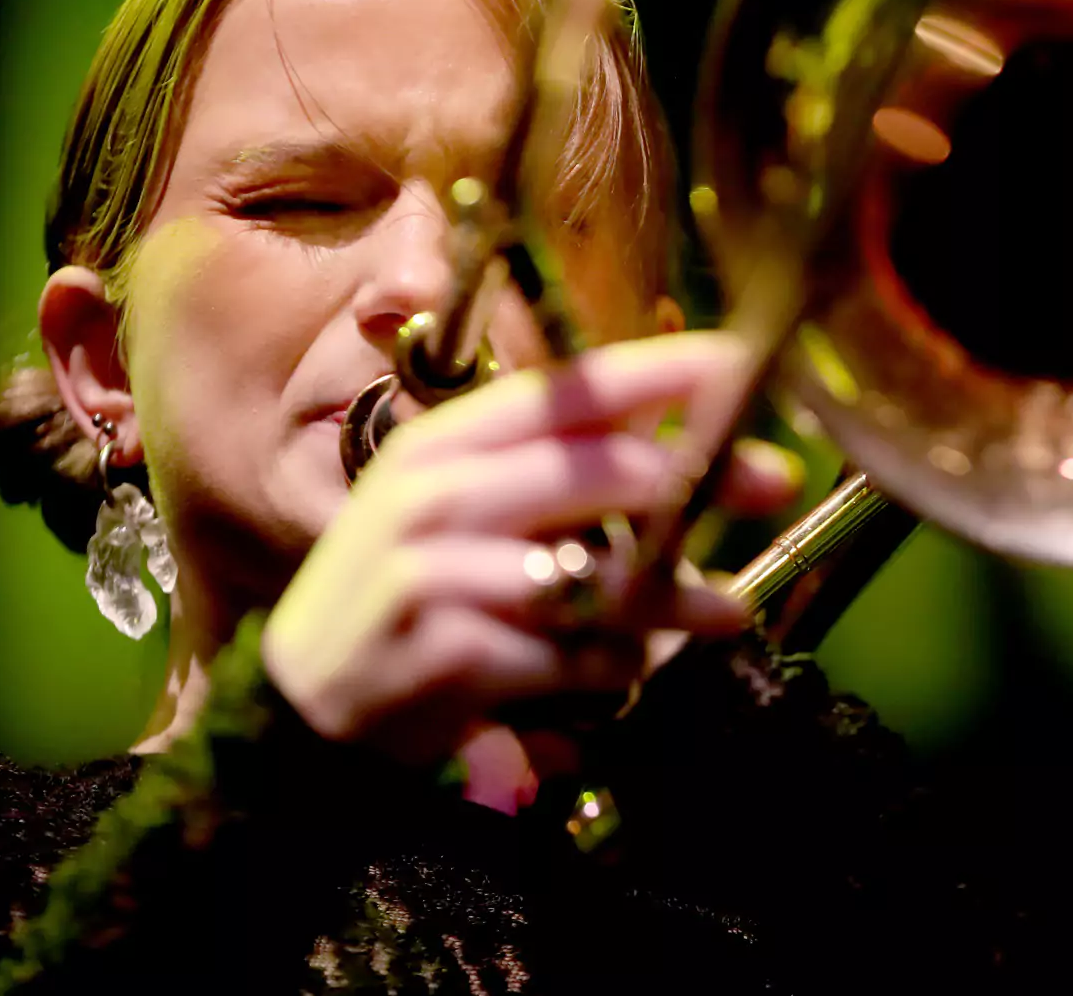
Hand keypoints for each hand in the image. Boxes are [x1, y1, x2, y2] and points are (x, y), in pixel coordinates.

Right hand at [261, 331, 798, 767]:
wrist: (298, 709)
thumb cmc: (405, 596)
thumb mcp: (459, 511)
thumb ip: (552, 470)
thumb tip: (671, 429)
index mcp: (442, 444)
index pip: (563, 389)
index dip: (657, 369)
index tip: (736, 362)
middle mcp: (433, 493)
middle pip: (599, 469)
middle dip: (700, 474)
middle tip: (774, 480)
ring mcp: (435, 573)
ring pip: (600, 572)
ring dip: (673, 596)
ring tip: (727, 611)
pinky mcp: (449, 655)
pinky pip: (574, 657)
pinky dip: (614, 666)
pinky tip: (621, 671)